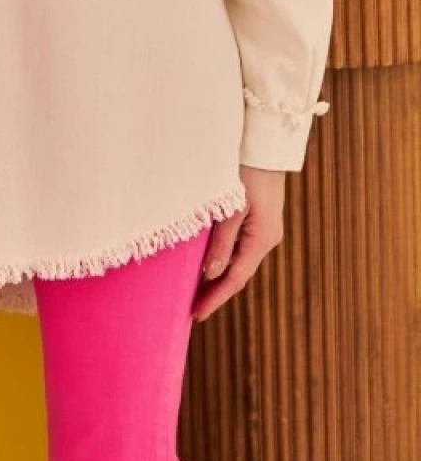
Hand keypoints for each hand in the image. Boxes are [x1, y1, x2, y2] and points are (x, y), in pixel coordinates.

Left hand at [191, 164, 285, 322]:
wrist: (266, 145)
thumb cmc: (247, 172)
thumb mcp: (231, 209)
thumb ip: (222, 242)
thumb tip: (211, 274)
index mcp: (262, 239)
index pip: (236, 278)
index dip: (215, 298)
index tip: (196, 314)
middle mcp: (266, 238)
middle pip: (239, 273)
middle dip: (217, 292)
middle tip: (193, 309)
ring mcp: (264, 229)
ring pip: (239, 261)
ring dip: (219, 276)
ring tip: (197, 292)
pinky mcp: (259, 220)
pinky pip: (240, 247)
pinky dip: (225, 258)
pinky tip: (209, 263)